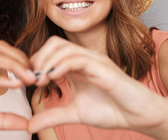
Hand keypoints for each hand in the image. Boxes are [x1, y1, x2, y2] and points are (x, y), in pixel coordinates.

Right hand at [0, 41, 35, 138]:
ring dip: (14, 65)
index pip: (4, 55)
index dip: (22, 61)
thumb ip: (3, 120)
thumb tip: (27, 123)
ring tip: (30, 78)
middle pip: (0, 49)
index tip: (38, 76)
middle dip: (22, 59)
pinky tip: (14, 84)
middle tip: (37, 75)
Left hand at [28, 36, 166, 132]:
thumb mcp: (74, 114)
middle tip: (32, 78)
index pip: (50, 51)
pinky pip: (79, 58)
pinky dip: (62, 65)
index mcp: (76, 66)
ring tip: (40, 79)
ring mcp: (94, 61)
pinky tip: (53, 77)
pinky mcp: (103, 68)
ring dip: (47, 61)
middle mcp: (84, 59)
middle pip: (55, 43)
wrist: (138, 117)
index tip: (28, 81)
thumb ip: (52, 116)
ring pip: (64, 48)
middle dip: (39, 58)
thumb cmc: (111, 111)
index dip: (36, 63)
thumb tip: (29, 125)